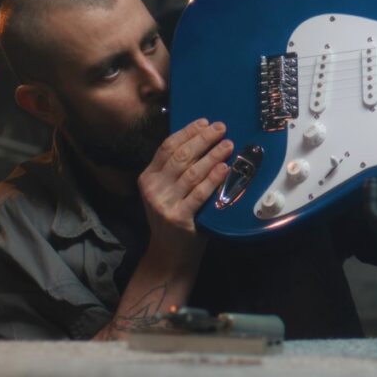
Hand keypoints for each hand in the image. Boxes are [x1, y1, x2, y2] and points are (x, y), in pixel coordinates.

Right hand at [136, 118, 233, 264]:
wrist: (168, 254)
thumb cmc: (174, 217)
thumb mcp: (167, 191)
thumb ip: (176, 171)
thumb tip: (202, 141)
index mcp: (148, 177)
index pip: (167, 147)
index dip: (187, 132)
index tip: (205, 122)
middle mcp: (153, 188)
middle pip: (181, 156)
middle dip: (203, 139)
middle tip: (221, 128)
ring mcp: (164, 203)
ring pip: (192, 172)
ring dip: (212, 155)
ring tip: (228, 145)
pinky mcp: (178, 217)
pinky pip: (199, 193)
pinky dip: (213, 179)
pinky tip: (225, 168)